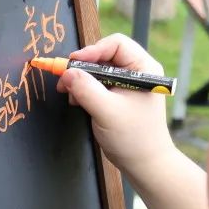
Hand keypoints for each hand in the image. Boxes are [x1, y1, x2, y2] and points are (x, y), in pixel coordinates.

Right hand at [56, 33, 175, 184]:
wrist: (144, 163)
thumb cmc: (133, 138)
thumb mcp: (107, 111)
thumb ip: (86, 90)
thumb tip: (66, 73)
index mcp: (143, 68)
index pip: (115, 45)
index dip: (92, 51)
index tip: (72, 63)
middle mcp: (136, 72)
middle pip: (104, 56)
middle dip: (82, 68)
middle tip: (64, 79)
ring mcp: (126, 85)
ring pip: (97, 71)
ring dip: (81, 80)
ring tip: (71, 95)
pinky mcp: (117, 97)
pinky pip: (96, 84)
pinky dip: (84, 90)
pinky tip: (77, 102)